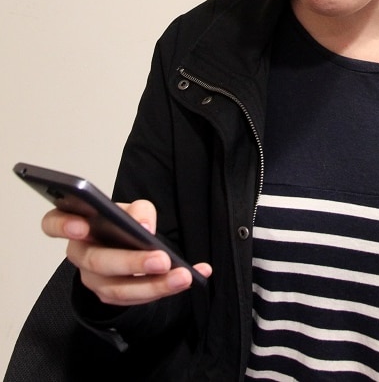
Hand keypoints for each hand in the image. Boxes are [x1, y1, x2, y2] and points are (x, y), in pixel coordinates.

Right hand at [41, 200, 211, 305]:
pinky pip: (137, 298)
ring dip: (154, 285)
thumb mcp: (131, 210)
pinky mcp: (112, 296)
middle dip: (132, 262)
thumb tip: (145, 227)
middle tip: (162, 259)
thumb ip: (138, 211)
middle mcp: (81, 255)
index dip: (63, 225)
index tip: (82, 226)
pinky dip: (168, 288)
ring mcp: (94, 280)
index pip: (53, 223)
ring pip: (118, 289)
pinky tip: (195, 275)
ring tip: (183, 276)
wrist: (122, 246)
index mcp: (77, 227)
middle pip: (98, 262)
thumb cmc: (120, 224)